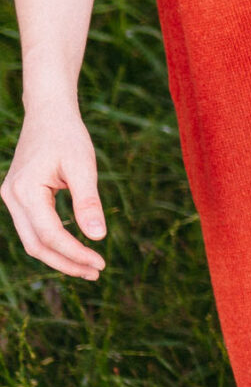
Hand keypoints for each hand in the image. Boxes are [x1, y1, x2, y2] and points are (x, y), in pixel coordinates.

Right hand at [3, 104, 106, 279]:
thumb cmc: (68, 136)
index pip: (50, 234)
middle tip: (96, 272)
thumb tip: (98, 237)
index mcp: (25, 191)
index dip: (75, 253)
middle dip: (66, 263)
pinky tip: (76, 249)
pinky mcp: (20, 198)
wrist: (48, 114)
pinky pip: (34, 228)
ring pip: (32, 240)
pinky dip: (53, 243)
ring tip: (90, 267)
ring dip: (60, 256)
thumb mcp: (84, 166)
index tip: (101, 263)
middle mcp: (12, 198)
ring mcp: (12, 198)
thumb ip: (89, 202)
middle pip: (36, 245)